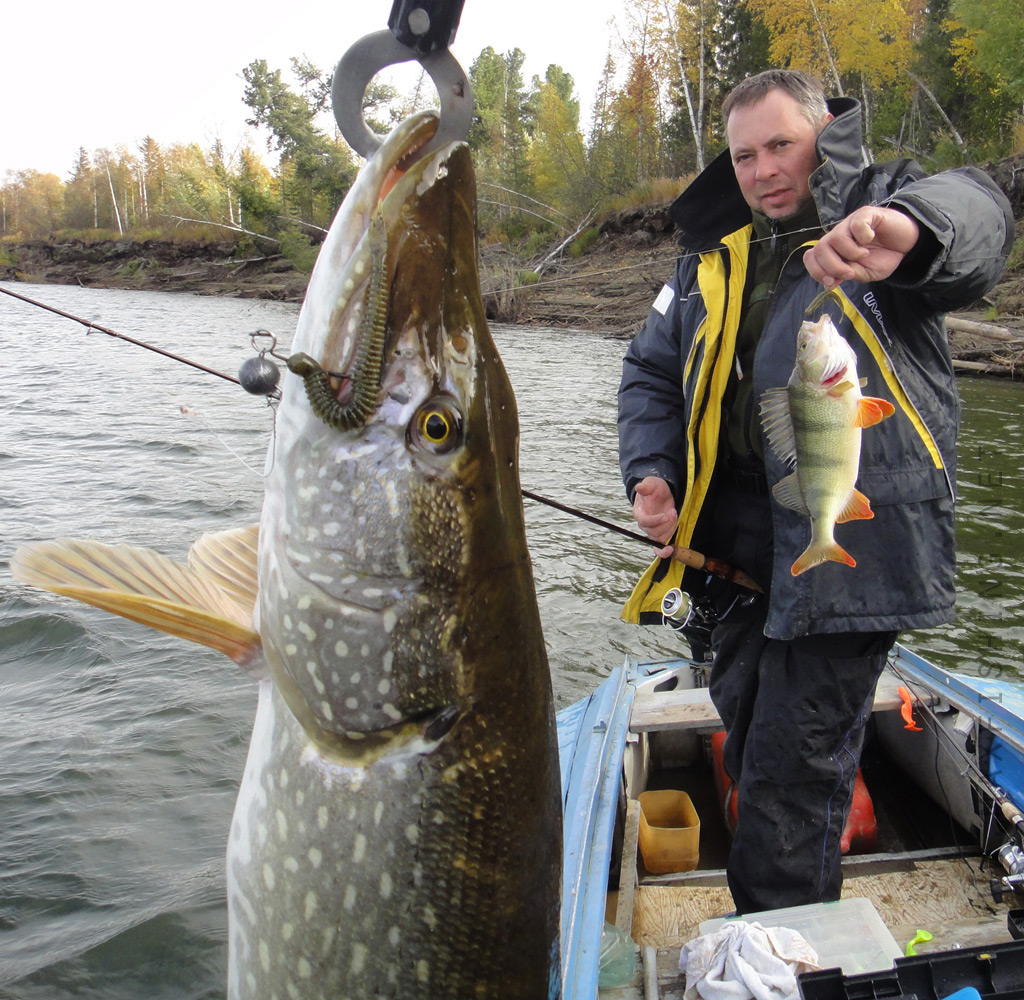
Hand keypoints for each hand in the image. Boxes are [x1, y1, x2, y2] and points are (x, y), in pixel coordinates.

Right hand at [632, 476, 676, 557]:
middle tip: (673, 511)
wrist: (661, 494)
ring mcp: (652, 530)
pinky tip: (670, 550)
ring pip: (660, 538)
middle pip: (653, 532)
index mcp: (639, 512)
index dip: (655, 521)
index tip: (666, 515)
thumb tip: (639, 487)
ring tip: (674, 514)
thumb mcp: (652, 483)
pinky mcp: (660, 533)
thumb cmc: (654, 488)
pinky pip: (660, 546)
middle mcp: (644, 524)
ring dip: (670, 528)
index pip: (644, 521)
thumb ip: (646, 486)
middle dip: (666, 524)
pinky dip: (664, 551)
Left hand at [804, 206, 919, 286]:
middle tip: (851, 273)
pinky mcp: (866, 214)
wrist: (907, 245)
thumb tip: (829, 282)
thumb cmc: (884, 257)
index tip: (832, 282)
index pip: (811, 257)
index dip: (816, 270)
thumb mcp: (865, 274)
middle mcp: (838, 235)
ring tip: (865, 254)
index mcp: (833, 250)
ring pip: (835, 238)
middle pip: (819, 248)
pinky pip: (856, 224)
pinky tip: (870, 239)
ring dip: (850, 253)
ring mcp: (850, 223)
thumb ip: (847, 275)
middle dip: (832, 267)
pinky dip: (862, 236)